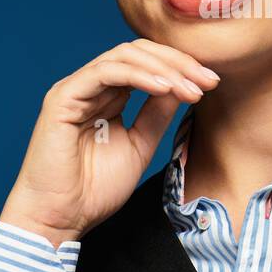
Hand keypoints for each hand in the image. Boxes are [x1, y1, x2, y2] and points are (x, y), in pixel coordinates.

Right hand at [0, 38, 219, 244]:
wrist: (61, 218)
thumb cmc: (93, 190)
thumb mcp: (140, 146)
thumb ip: (157, 115)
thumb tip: (183, 87)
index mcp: (107, 97)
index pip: (146, 64)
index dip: (180, 68)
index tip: (211, 83)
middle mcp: (91, 87)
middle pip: (138, 53)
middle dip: (178, 63)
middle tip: (208, 80)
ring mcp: (76, 89)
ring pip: (124, 56)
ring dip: (163, 68)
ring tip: (190, 87)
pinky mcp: (63, 97)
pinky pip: (105, 72)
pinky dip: (138, 75)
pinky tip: (164, 87)